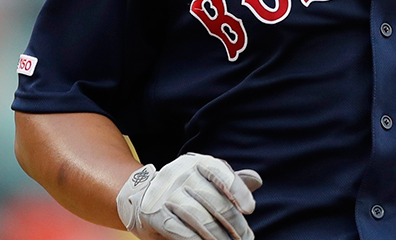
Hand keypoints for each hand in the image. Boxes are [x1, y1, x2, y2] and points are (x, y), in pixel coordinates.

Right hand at [116, 153, 262, 239]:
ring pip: (200, 219)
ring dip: (218, 237)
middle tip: (246, 238)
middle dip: (234, 224)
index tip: (249, 209)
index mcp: (198, 164)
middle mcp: (182, 174)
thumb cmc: (183, 189)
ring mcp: (167, 194)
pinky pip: (181, 230)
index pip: (222, 174)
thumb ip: (230, 182)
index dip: (238, 191)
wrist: (138, 195)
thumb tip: (256, 180)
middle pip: (215, 202)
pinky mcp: (156, 214)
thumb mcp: (205, 180)